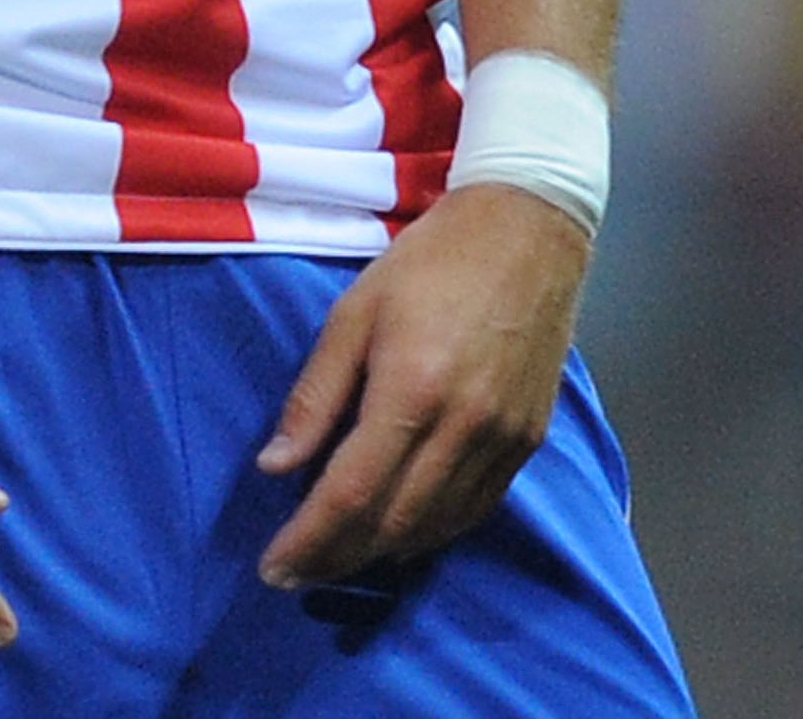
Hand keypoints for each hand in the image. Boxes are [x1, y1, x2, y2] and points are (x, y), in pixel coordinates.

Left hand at [254, 183, 590, 588]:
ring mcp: (503, 440)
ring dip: (382, 553)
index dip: (308, 541)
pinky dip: (432, 532)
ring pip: (435, 528)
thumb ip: (316, 394)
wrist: (527, 230)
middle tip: (296, 572)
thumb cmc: (429, 261)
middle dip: (337, 558)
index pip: (350, 494)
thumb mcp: (354, 311)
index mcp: (411, 389)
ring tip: (338, 556)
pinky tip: (401, 531)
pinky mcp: (529, 442)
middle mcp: (462, 427)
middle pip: (392, 524)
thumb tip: (276, 467)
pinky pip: (475, 510)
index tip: (274, 567)